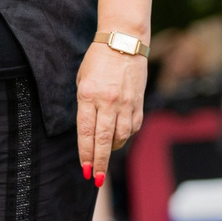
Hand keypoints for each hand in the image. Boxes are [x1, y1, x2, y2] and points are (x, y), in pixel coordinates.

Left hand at [75, 38, 147, 186]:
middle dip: (99, 162)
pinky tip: (119, 138)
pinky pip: (133, 127)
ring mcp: (125, 102)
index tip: (86, 170)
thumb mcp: (82, 81)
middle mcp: (107, 101)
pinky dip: (125, 136)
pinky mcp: (138, 102)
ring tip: (105, 154)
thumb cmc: (98, 60)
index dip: (86, 154)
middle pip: (104, 140)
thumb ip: (84, 105)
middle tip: (96, 178)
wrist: (123, 42)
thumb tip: (88, 132)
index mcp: (88, 95)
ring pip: (121, 136)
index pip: (86, 132)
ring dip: (112, 149)